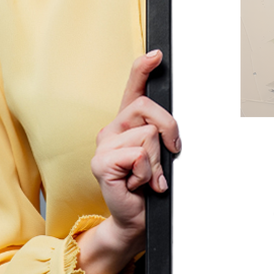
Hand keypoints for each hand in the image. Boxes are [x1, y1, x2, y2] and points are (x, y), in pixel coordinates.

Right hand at [76, 50, 180, 273]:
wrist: (136, 219)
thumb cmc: (150, 186)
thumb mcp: (161, 154)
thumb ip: (162, 135)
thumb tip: (172, 127)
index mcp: (127, 123)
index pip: (133, 88)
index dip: (143, 68)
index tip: (157, 54)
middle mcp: (112, 129)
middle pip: (148, 108)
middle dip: (169, 130)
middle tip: (169, 154)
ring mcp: (103, 145)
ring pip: (148, 135)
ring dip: (157, 161)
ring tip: (148, 177)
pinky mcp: (101, 163)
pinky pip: (138, 155)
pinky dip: (147, 173)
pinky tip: (138, 184)